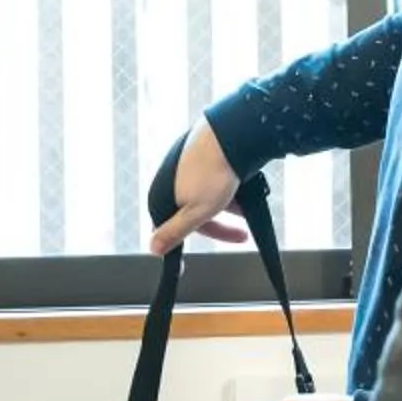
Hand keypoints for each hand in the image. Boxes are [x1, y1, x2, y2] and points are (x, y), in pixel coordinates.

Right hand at [150, 116, 248, 253]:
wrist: (231, 133)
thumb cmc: (214, 174)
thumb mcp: (197, 211)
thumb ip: (174, 232)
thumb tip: (152, 249)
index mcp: (161, 194)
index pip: (172, 229)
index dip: (184, 244)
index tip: (185, 267)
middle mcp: (168, 178)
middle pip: (192, 211)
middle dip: (218, 223)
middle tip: (243, 234)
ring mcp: (183, 162)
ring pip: (206, 194)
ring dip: (228, 206)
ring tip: (249, 208)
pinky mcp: (198, 150)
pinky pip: (212, 177)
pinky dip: (228, 188)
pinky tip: (243, 188)